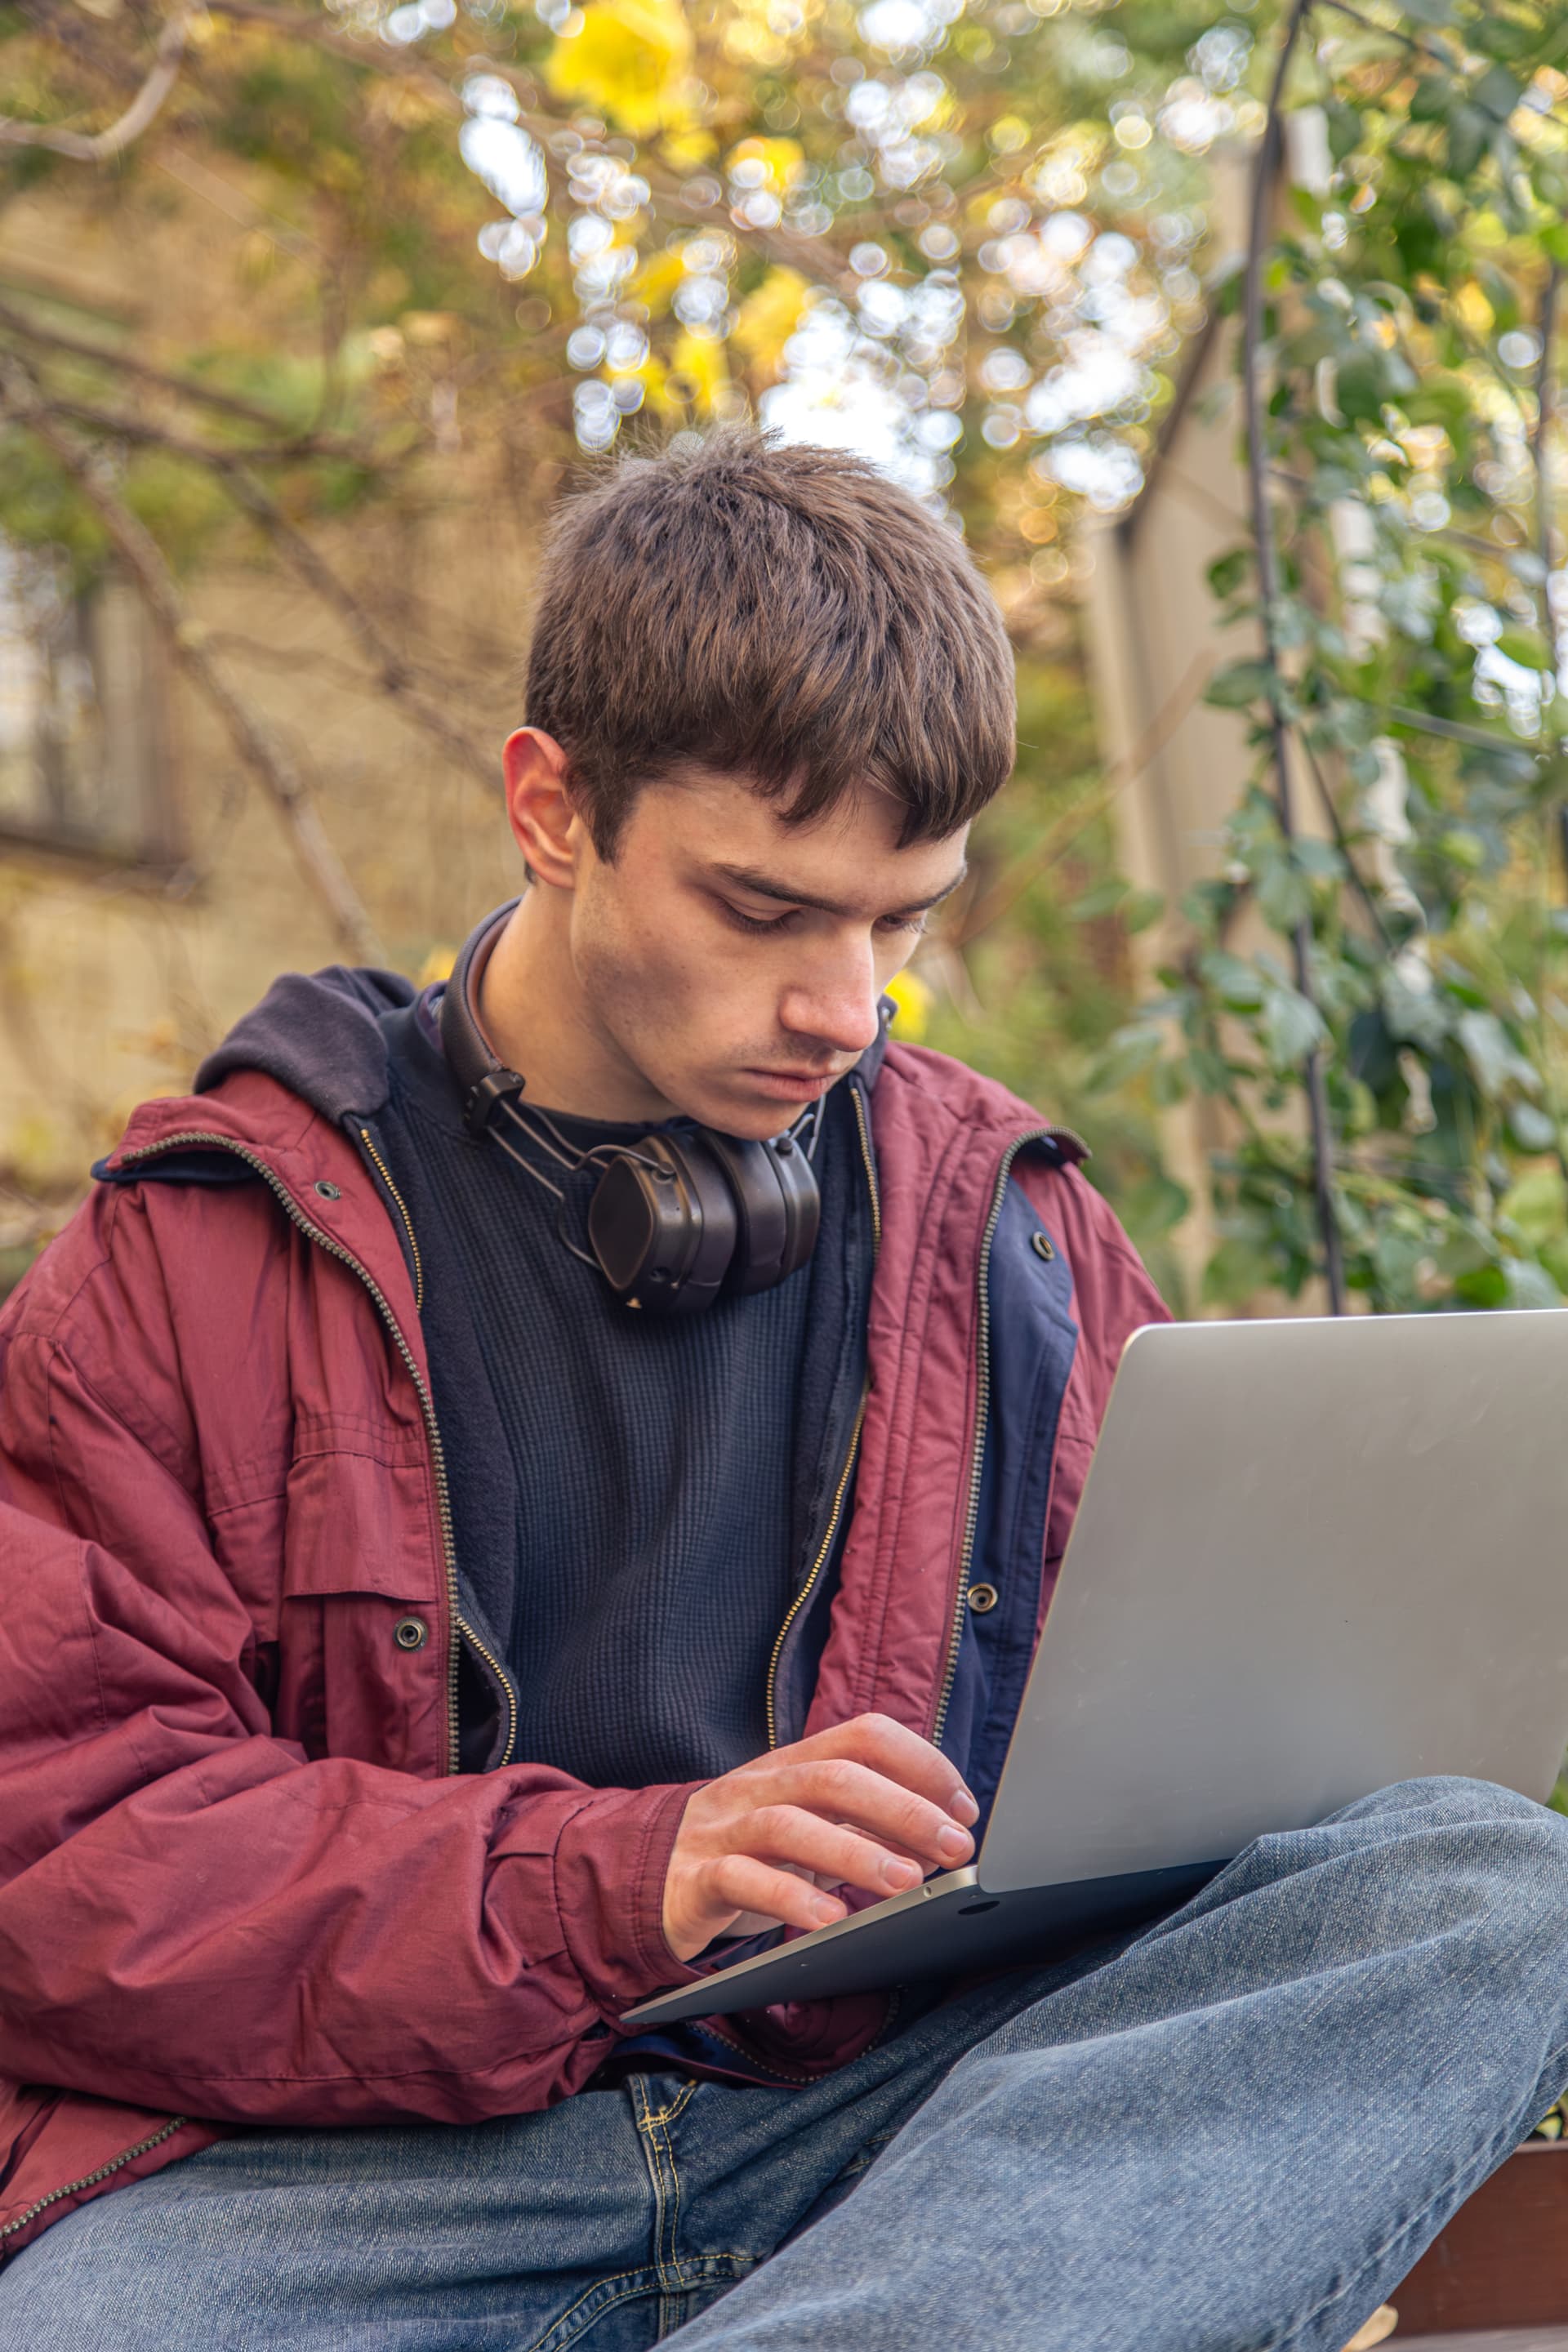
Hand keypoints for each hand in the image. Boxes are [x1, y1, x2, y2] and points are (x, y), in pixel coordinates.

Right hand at [661, 1713, 979, 1961]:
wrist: (642, 1880)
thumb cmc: (744, 1855)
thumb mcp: (807, 1833)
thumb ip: (862, 1829)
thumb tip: (938, 1839)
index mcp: (791, 1765)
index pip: (862, 1736)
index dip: (919, 1762)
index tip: (964, 1805)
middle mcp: (758, 1786)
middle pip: (833, 1776)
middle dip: (903, 1808)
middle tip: (954, 1846)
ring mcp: (723, 1830)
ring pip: (789, 1824)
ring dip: (856, 1852)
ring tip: (907, 1883)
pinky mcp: (695, 1880)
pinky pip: (742, 1881)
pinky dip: (791, 1898)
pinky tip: (831, 1920)